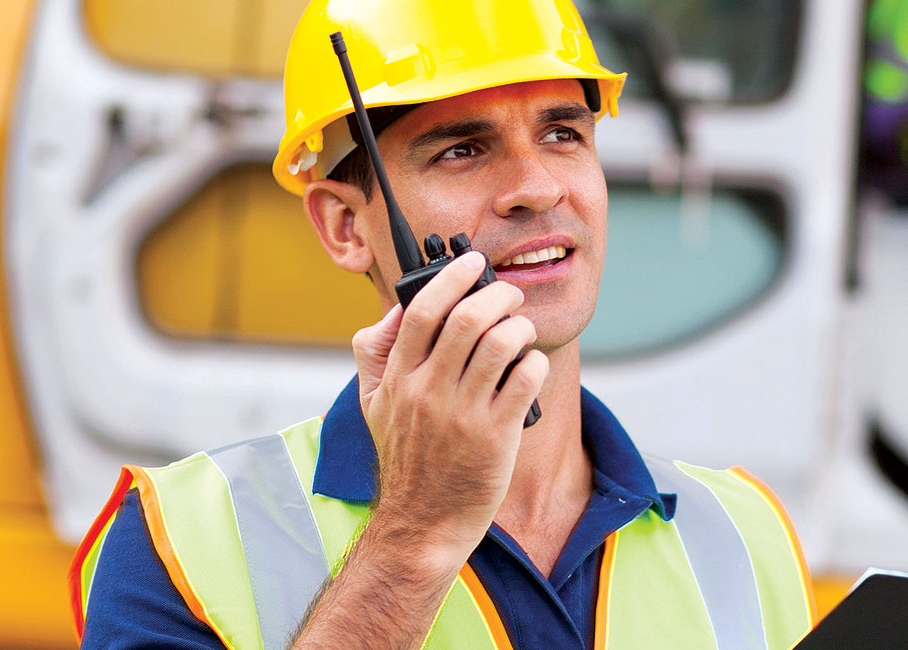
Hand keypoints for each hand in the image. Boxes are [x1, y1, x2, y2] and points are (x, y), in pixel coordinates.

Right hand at [349, 252, 550, 557]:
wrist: (422, 521)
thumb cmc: (405, 459)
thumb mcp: (371, 404)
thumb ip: (374, 354)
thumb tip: (395, 310)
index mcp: (398, 378)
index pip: (422, 311)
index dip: (451, 278)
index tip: (472, 263)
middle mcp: (428, 391)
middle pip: (467, 319)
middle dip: (498, 294)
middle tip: (511, 294)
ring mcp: (462, 414)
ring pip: (500, 344)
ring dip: (520, 326)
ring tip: (524, 329)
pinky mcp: (495, 436)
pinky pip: (524, 380)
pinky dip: (535, 362)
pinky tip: (533, 363)